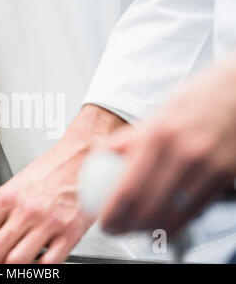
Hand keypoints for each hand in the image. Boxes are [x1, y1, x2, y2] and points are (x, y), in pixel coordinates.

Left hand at [0, 105, 126, 263]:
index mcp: (7, 197)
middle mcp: (24, 211)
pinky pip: (48, 263)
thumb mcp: (16, 184)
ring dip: (6, 273)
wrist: (82, 156)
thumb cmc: (51, 169)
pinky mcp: (69, 232)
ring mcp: (47, 223)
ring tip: (3, 272)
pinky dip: (36, 272)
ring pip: (16, 262)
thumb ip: (1, 211)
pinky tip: (31, 269)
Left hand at [101, 61, 235, 235]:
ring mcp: (208, 166)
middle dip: (126, 227)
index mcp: (158, 134)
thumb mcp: (158, 112)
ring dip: (149, 229)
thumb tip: (102, 155)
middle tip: (116, 229)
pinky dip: (175, 222)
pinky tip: (164, 221)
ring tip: (136, 228)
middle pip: (147, 209)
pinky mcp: (225, 176)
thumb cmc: (199, 97)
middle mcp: (183, 153)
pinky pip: (195, 210)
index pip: (127, 190)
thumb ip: (130, 138)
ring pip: (172, 216)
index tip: (103, 222)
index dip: (112, 214)